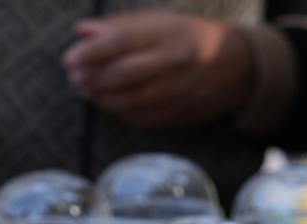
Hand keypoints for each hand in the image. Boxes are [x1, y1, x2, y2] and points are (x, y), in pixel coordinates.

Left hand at [62, 11, 251, 128]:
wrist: (236, 67)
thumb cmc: (188, 39)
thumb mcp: (160, 21)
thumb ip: (120, 26)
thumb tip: (82, 32)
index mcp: (168, 33)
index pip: (121, 42)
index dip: (91, 52)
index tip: (70, 59)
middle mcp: (175, 62)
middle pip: (124, 74)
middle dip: (93, 78)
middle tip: (75, 79)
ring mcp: (179, 91)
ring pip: (131, 100)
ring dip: (102, 99)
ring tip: (86, 91)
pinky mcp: (180, 113)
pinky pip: (142, 118)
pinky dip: (119, 112)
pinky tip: (108, 104)